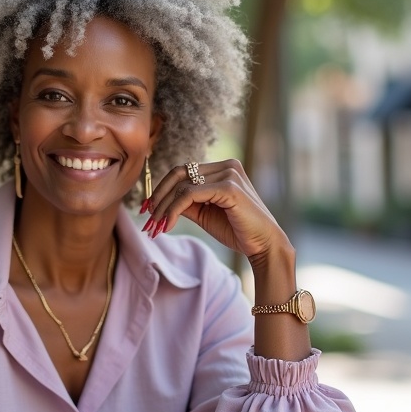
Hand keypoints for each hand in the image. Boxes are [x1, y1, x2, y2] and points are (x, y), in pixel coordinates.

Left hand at [140, 159, 290, 260]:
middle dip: (158, 197)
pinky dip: (174, 210)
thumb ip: (186, 203)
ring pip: (182, 186)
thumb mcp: (205, 213)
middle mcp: (227, 166)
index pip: (183, 171)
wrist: (264, 245)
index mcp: (223, 168)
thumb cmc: (237, 230)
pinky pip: (189, 195)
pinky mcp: (229, 188)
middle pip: (179, 174)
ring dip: (163, 207)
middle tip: (147, 218)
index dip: (161, 189)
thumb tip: (158, 203)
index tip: (147, 209)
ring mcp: (229, 174)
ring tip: (155, 227)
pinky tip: (168, 225)